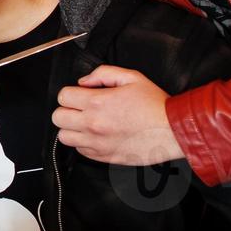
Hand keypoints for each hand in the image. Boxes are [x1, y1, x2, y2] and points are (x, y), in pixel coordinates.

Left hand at [53, 66, 181, 165]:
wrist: (173, 130)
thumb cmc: (155, 106)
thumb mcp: (131, 77)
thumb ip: (103, 73)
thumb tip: (84, 81)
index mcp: (97, 102)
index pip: (62, 96)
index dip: (70, 93)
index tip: (79, 95)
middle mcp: (93, 123)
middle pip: (57, 117)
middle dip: (67, 110)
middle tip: (80, 108)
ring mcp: (97, 142)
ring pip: (63, 137)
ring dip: (71, 128)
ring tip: (85, 123)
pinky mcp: (103, 156)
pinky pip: (79, 151)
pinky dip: (83, 143)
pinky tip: (96, 135)